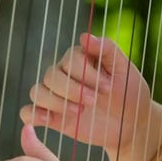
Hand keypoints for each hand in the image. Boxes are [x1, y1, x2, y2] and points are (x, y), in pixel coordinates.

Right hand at [20, 34, 161, 160]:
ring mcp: (56, 96)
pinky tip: (48, 119)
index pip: (70, 60)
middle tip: (94, 101)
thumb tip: (84, 36)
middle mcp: (64, 75)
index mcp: (80, 59)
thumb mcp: (125, 69)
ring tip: (80, 112)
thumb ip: (107, 49)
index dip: (87, 74)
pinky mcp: (53, 117)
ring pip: (38, 92)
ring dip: (56, 102)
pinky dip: (33, 114)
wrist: (132, 124)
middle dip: (72, 89)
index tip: (108, 87)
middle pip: (51, 75)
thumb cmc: (129, 93)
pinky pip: (29, 112)